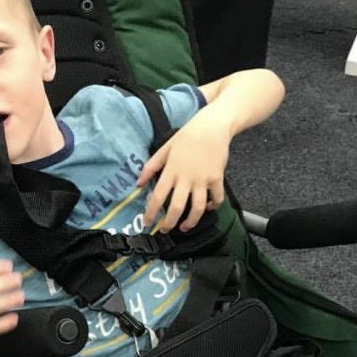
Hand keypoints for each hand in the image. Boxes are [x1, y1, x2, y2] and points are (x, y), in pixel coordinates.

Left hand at [138, 108, 228, 233]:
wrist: (213, 126)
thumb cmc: (187, 136)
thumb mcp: (165, 148)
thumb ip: (151, 166)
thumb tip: (138, 183)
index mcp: (171, 171)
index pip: (158, 196)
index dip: (151, 212)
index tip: (147, 223)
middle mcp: (186, 178)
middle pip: (176, 207)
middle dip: (169, 223)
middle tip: (164, 230)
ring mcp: (203, 179)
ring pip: (197, 208)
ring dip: (191, 221)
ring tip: (184, 227)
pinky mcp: (217, 178)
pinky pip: (217, 198)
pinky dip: (213, 207)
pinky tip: (207, 209)